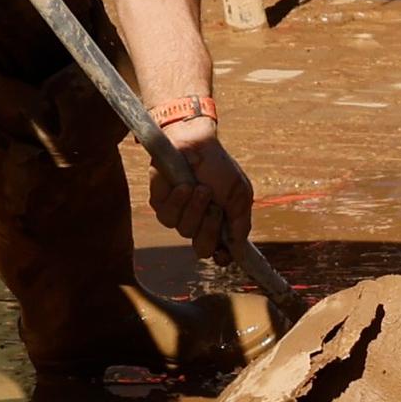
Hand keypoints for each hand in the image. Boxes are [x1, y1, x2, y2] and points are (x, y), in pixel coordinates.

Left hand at [144, 124, 255, 260]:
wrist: (196, 144)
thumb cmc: (219, 167)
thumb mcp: (240, 194)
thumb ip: (241, 222)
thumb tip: (240, 250)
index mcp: (218, 223)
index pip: (218, 251)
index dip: (222, 257)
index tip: (224, 255)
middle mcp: (197, 223)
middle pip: (202, 247)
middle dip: (209, 228)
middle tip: (215, 207)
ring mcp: (178, 215)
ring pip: (184, 230)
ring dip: (195, 209)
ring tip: (201, 188)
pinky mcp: (159, 204)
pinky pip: (167, 216)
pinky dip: (178, 200)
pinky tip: (184, 185)